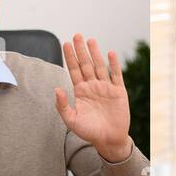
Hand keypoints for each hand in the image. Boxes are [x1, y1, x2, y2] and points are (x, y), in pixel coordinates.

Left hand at [53, 34, 131, 162]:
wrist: (109, 140)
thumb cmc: (89, 132)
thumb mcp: (72, 120)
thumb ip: (62, 105)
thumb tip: (56, 89)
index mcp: (81, 91)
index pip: (74, 70)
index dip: (70, 57)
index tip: (65, 44)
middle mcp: (92, 86)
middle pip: (86, 64)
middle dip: (81, 50)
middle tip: (77, 35)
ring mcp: (106, 87)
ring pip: (100, 66)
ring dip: (95, 53)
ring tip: (90, 40)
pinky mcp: (118, 91)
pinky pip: (116, 75)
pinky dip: (114, 64)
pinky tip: (110, 53)